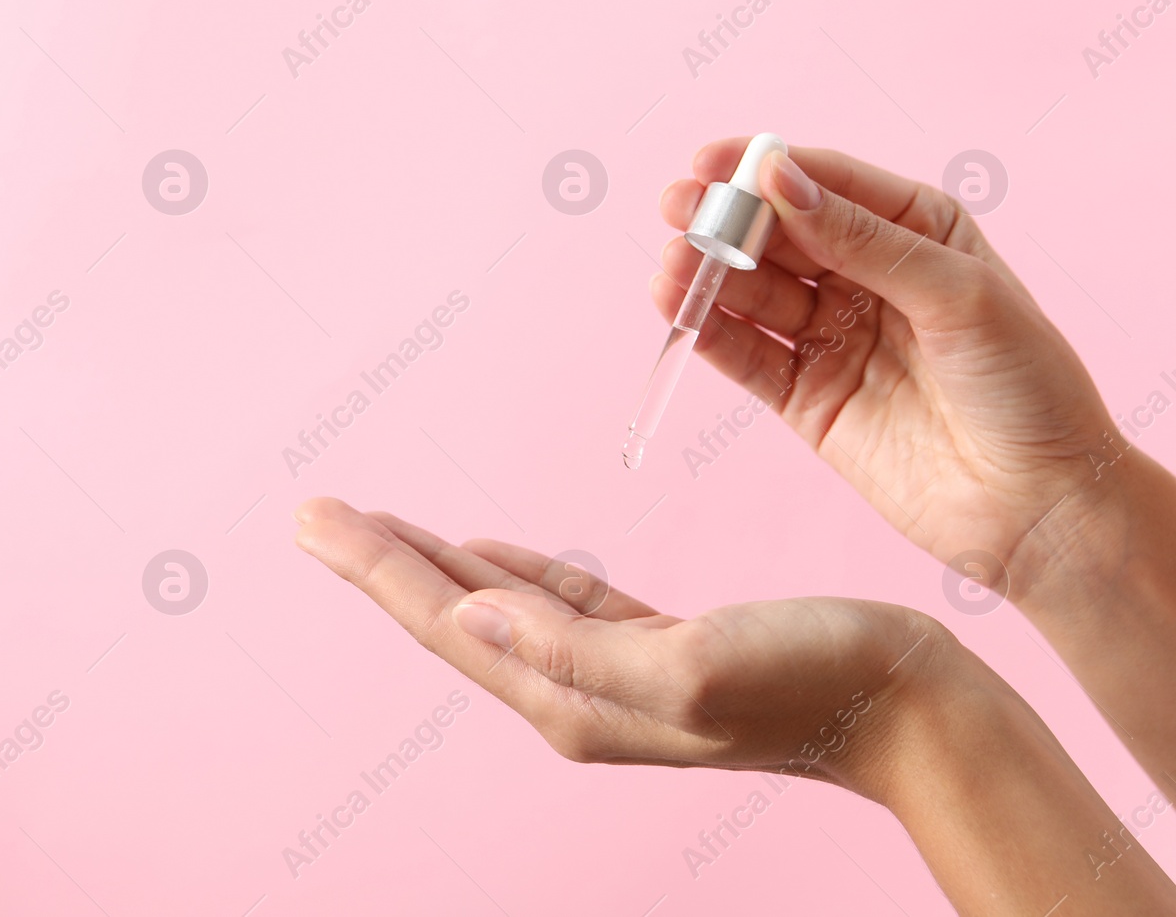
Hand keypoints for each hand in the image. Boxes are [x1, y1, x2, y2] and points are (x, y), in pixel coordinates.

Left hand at [292, 497, 939, 791]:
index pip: (447, 621)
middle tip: (317, 512)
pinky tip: (479, 553)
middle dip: (380, 560)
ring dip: (432, 562)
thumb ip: (573, 646)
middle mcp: (575, 692)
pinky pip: (553, 602)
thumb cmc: (814, 679)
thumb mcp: (690, 666)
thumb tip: (470, 611)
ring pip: (495, 605)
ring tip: (375, 525)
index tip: (312, 516)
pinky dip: (506, 571)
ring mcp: (610, 672)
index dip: (375, 566)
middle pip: (452, 614)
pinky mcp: (650, 647)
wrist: (909, 709)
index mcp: (571, 696)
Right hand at [654, 139, 1124, 595]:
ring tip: (674, 265)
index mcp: (916, 233)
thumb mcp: (958, 293)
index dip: (766, 169)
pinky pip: (748, 356)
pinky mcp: (806, 397)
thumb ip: (862, 239)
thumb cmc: (1028, 388)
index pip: (826, 185)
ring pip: (754, 293)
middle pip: (779, 236)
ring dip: (710, 275)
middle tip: (678, 208)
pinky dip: (711, 333)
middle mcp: (867, 278)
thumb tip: (780, 180)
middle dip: (726, 220)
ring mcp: (832, 338)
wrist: (1039, 504)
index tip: (712, 163)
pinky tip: (679, 309)